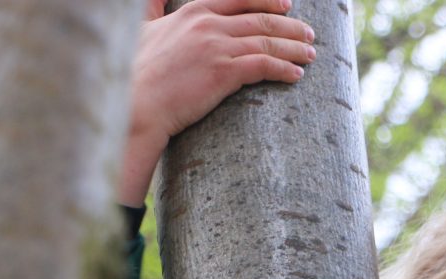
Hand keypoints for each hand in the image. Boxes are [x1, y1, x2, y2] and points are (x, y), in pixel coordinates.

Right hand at [120, 0, 317, 204]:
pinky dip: (284, 68)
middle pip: (261, 19)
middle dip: (290, 26)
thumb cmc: (135, 71)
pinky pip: (264, 65)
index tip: (287, 6)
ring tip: (310, 55)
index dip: (267, 0)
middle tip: (308, 35)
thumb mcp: (142, 28)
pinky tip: (296, 74)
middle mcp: (208, 24)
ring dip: (294, 48)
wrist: (136, 101)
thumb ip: (153, 8)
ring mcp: (217, 47)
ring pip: (267, 41)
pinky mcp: (224, 72)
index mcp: (193, 11)